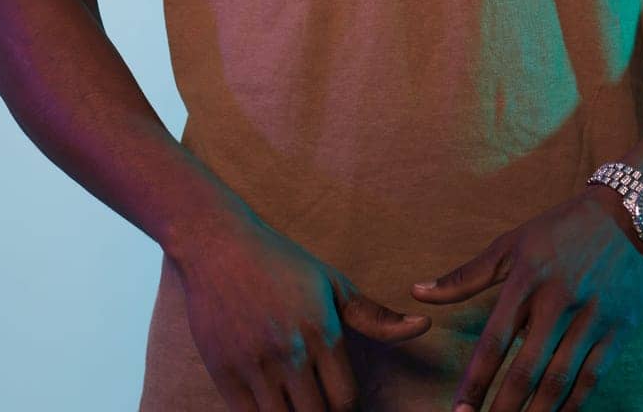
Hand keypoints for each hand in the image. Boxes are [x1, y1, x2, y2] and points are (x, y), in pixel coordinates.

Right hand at [169, 191, 431, 409]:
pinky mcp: (224, 374)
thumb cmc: (280, 263)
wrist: (219, 246)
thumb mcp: (330, 282)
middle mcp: (290, 352)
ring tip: (297, 401)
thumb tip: (423, 326)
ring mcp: (255, 366)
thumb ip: (374, 315)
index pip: (345, 399)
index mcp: (321, 330)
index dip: (347, 408)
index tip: (340, 402)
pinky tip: (270, 403)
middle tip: (320, 401)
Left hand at [410, 187, 642, 411]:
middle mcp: (559, 299)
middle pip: (526, 367)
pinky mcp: (618, 328)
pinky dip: (573, 405)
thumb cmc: (560, 229)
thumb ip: (465, 275)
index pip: (496, 339)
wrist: (628, 214)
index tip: (459, 410)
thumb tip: (417, 292)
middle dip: (503, 406)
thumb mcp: (511, 244)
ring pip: (559, 379)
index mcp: (528, 277)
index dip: (476, 379)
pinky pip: (592, 377)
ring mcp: (591, 316)